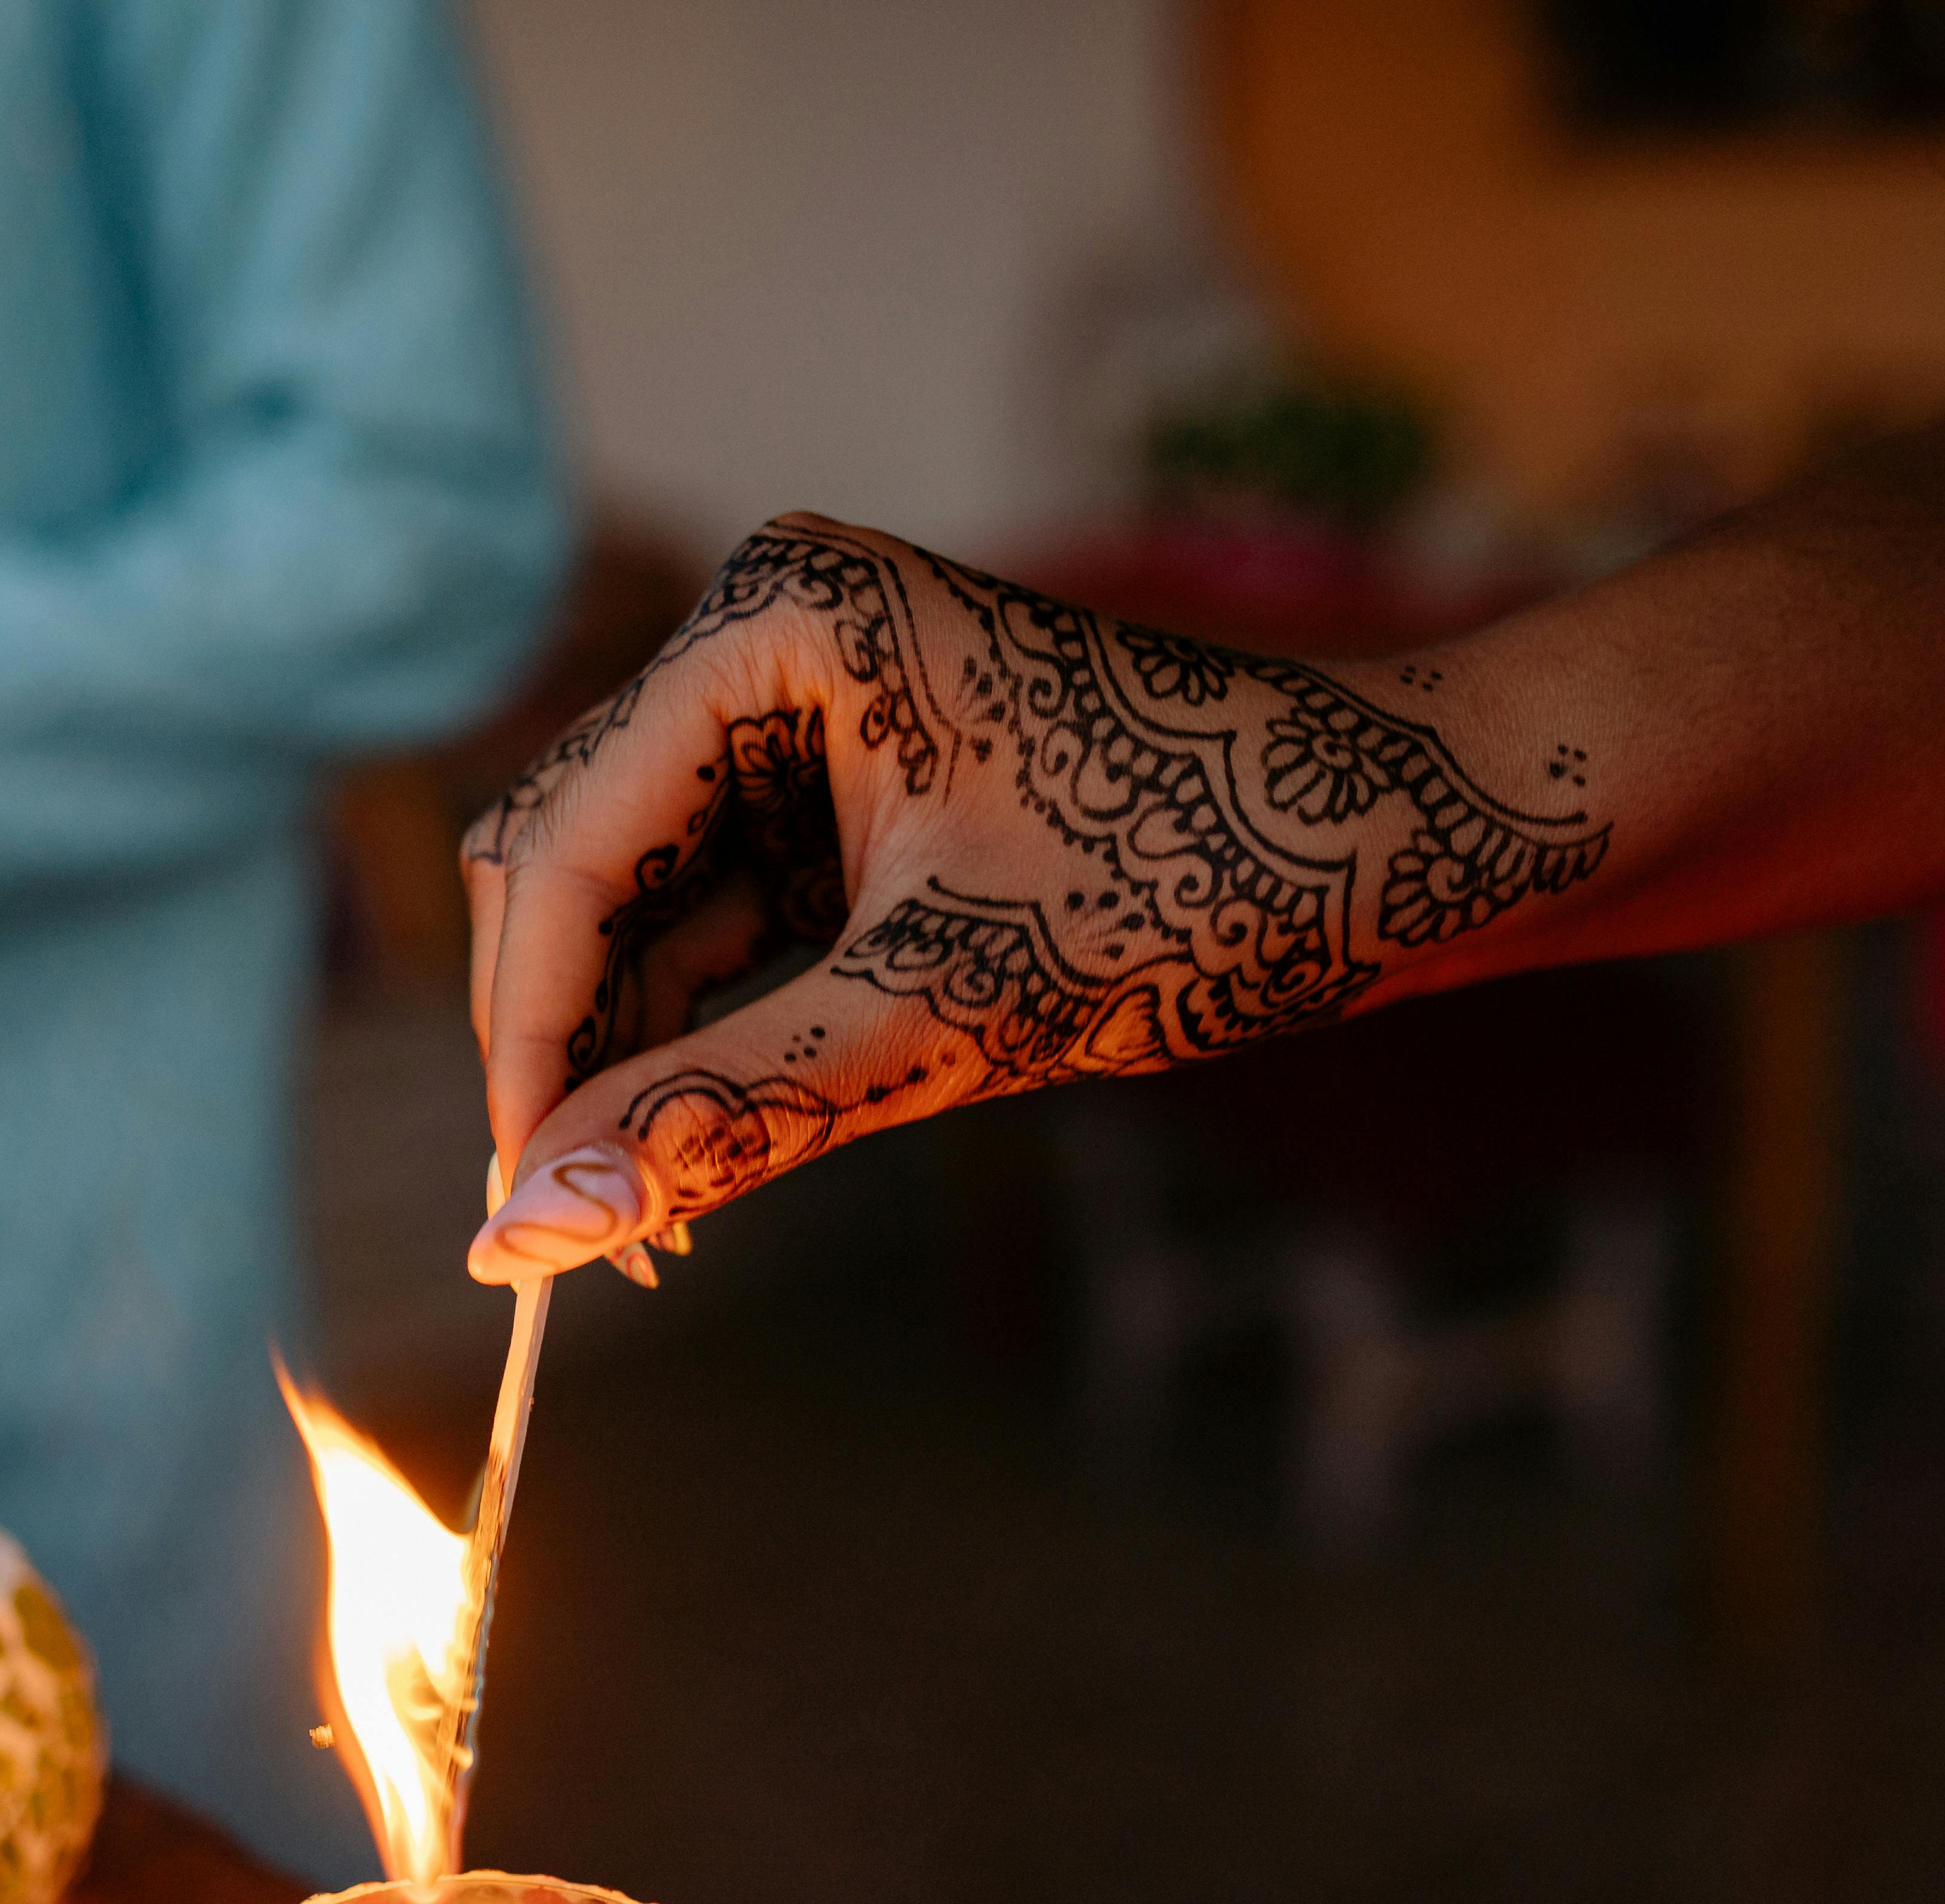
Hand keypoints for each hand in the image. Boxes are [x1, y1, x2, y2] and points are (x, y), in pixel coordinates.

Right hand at [460, 513, 1612, 1281]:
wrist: (1421, 844)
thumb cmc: (1222, 880)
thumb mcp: (949, 1016)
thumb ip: (724, 1114)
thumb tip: (530, 1232)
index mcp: (773, 626)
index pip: (568, 853)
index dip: (529, 1044)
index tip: (522, 1211)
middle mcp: (763, 648)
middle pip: (575, 875)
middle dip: (571, 1057)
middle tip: (586, 1235)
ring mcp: (801, 722)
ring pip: (636, 919)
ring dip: (632, 1065)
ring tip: (655, 1224)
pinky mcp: (844, 801)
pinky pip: (718, 932)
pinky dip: (704, 1044)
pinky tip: (709, 1154)